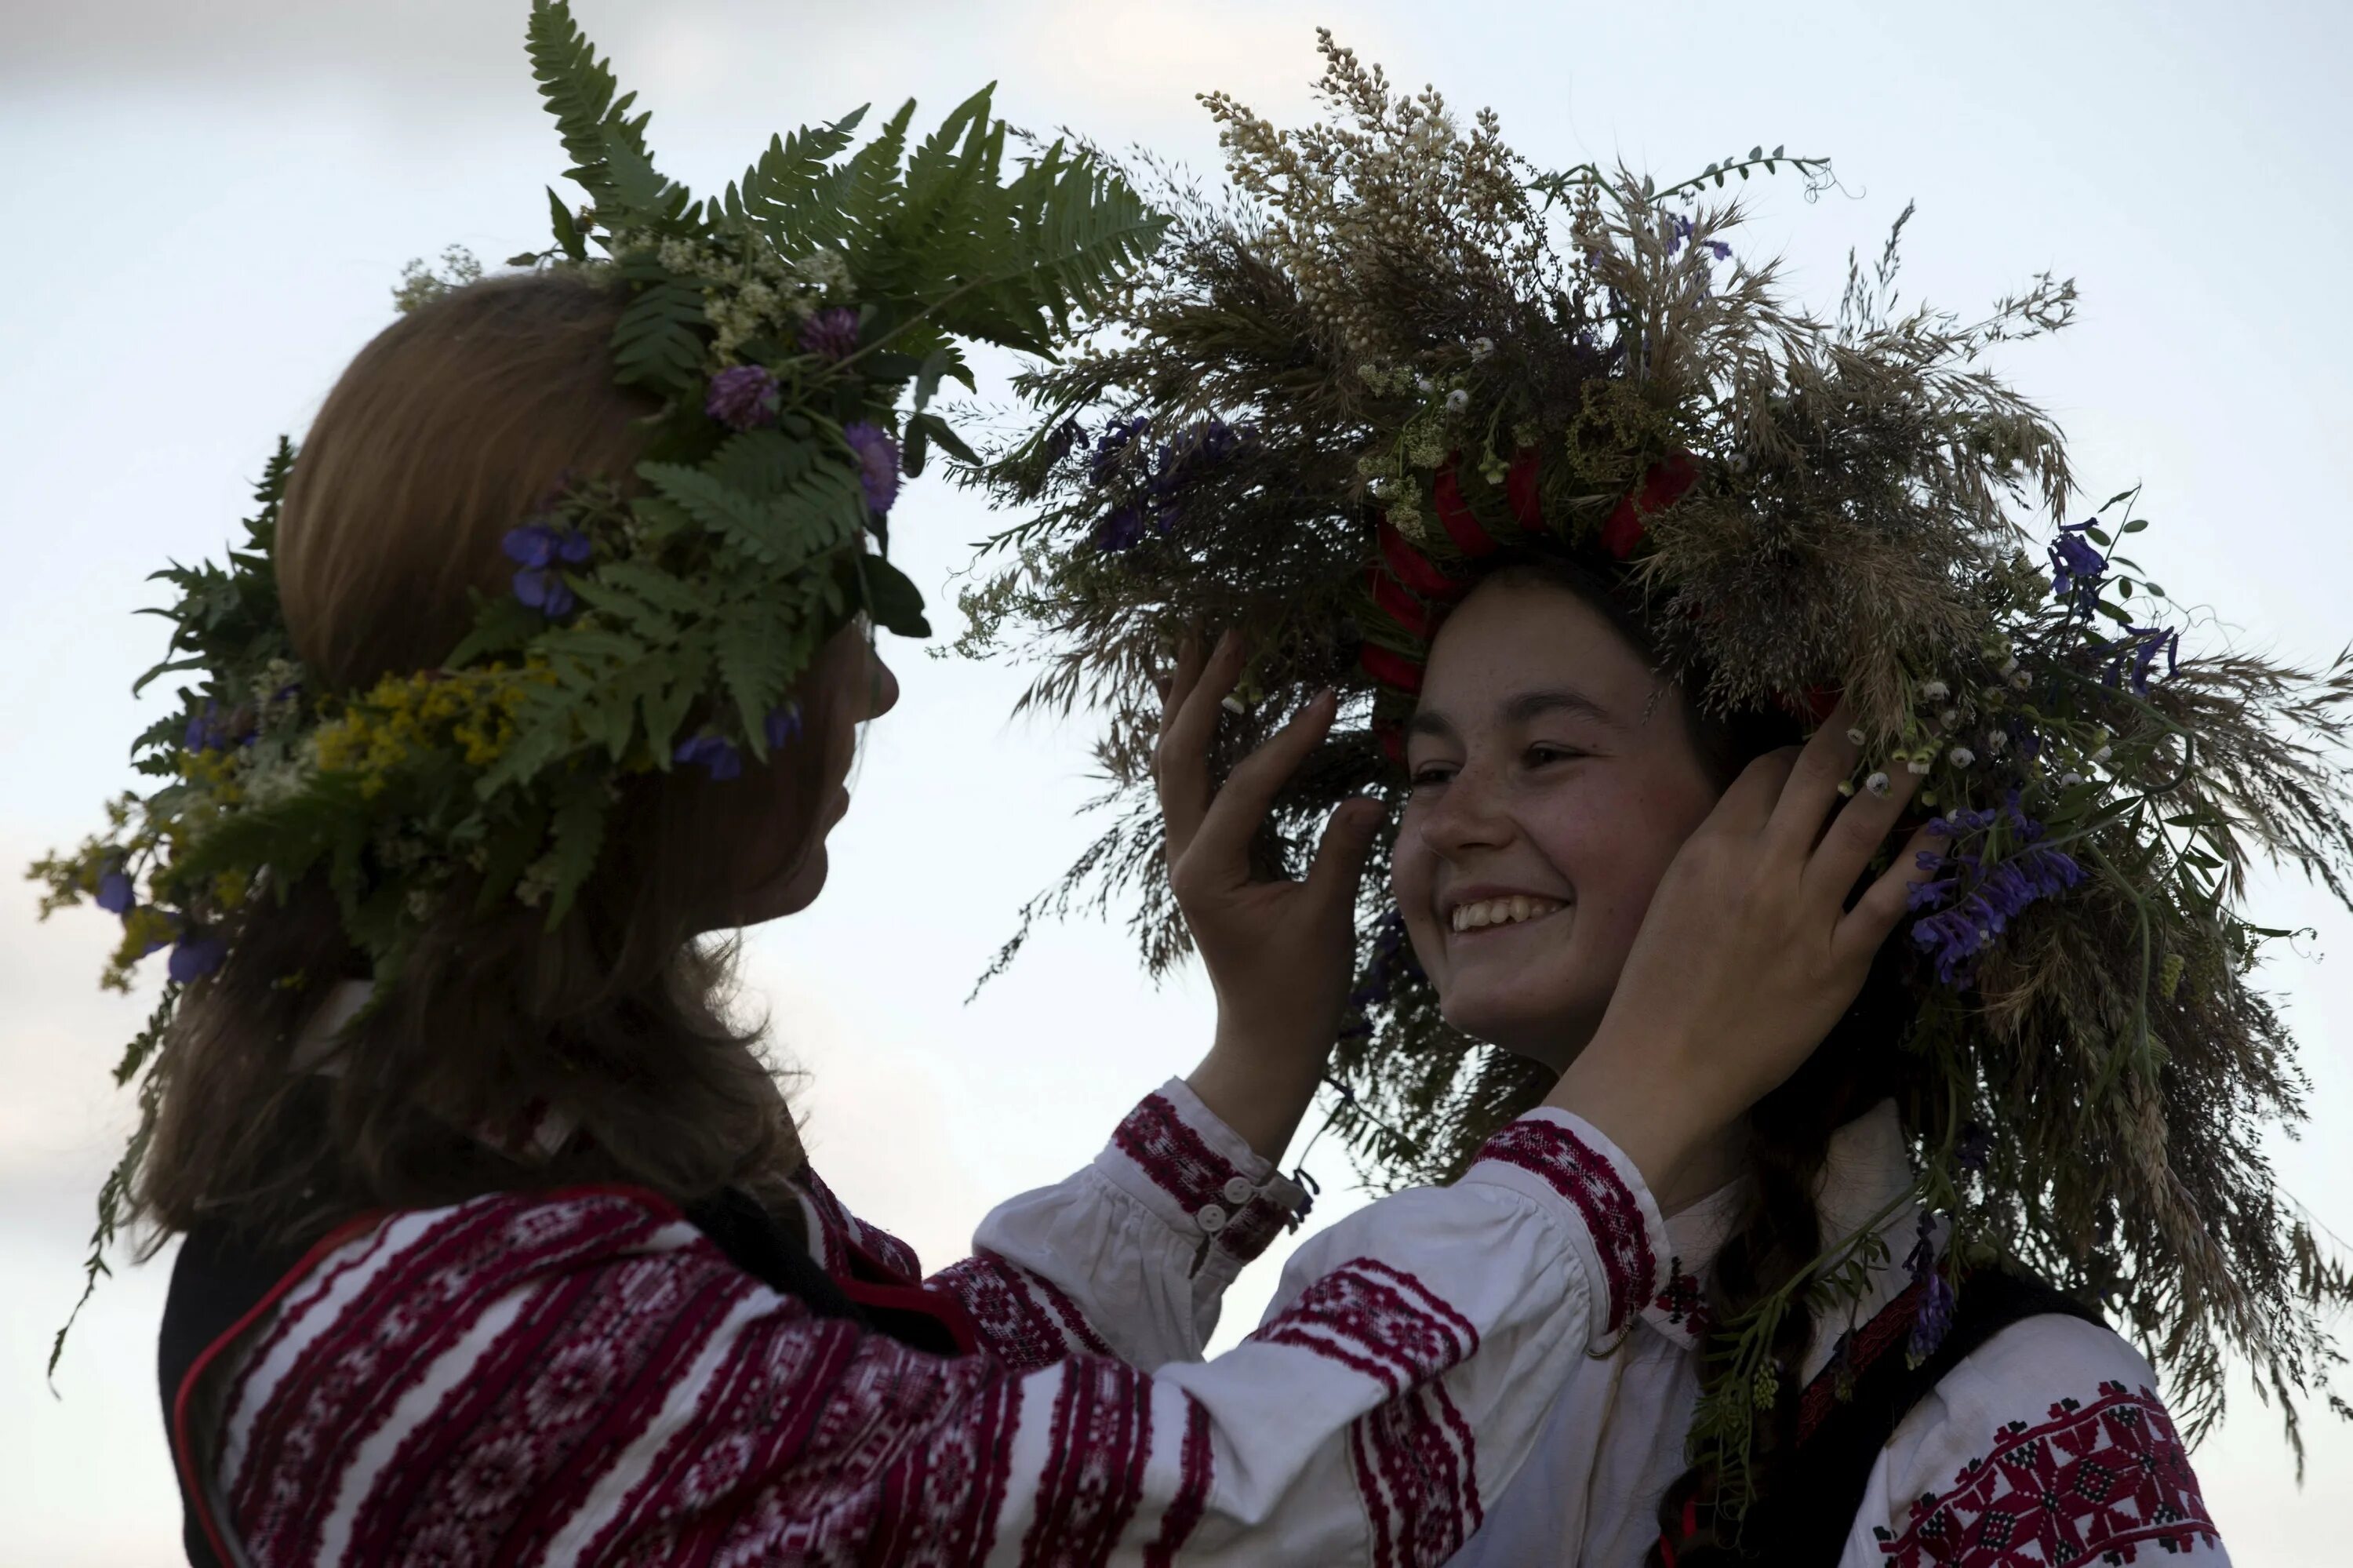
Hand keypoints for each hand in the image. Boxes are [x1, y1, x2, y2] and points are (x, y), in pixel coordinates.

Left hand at [1160, 632, 1385, 1162]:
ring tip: (1199, 638)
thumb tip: (1372, 795)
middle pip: (1179, 752)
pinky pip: (1191, 777)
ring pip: (1174, 758)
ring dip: (1186, 699)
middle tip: (1229, 630)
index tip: (1327, 695)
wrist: (1265, 1039)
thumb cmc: (1298, 990)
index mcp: (1208, 871)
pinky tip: (1202, 695)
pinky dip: (1196, 730)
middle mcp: (1185, 854)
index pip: (1245, 785)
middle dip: (1202, 689)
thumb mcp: (1326, 922)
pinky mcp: (1204, 851)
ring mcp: (1188, 851)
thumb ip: (1341, 854)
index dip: (1287, 739)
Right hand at [1545, 705, 1932, 1196]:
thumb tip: (1758, 823)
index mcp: (1712, 848)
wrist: (1663, 1063)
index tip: (1827, 744)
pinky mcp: (1839, 962)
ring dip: (1902, 777)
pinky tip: (1941, 834)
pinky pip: (1889, 900)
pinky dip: (1918, 862)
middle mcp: (1762, 867)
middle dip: (1860, 731)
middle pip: (1821, 777)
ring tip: (1932, 745)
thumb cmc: (1656, 986)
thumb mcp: (1672, 898)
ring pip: (1863, 824)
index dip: (1802, 749)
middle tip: (1895, 701)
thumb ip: (1715, 855)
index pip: (1767, 771)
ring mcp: (1805, 912)